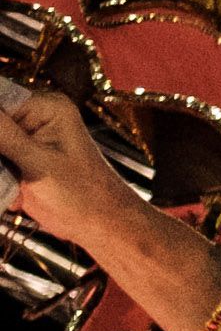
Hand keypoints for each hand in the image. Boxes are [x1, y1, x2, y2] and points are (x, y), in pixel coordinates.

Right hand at [0, 76, 139, 246]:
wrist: (101, 223)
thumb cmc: (82, 193)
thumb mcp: (38, 163)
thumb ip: (3, 135)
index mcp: (47, 107)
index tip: (2, 150)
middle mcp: (35, 116)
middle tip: (9, 169)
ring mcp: (25, 138)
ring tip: (16, 181)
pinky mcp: (18, 159)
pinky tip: (17, 194)